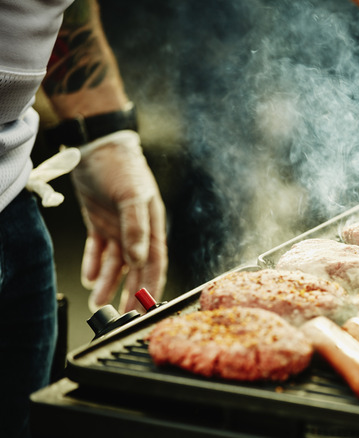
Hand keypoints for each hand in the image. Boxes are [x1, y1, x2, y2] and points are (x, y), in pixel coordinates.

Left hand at [71, 130, 166, 312]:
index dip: (152, 285)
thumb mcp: (132, 196)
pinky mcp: (100, 222)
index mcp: (152, 225)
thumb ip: (136, 228)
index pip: (155, 262)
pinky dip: (94, 264)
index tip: (147, 306)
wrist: (97, 146)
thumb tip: (138, 259)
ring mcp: (118, 227)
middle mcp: (137, 230)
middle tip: (122, 316)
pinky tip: (90, 278)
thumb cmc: (123, 167)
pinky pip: (98, 250)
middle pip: (136, 269)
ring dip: (109, 283)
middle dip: (130, 292)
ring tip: (99, 302)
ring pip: (116, 263)